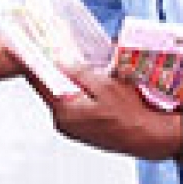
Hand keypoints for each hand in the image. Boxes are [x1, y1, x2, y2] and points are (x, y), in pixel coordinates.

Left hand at [37, 66, 182, 158]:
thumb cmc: (129, 114)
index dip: (36, 61)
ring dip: (69, 82)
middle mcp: (61, 121)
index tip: (36, 46)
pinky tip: (93, 87)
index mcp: (63, 110)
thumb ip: (79, 73)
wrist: (146, 137)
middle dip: (55, 70)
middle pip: (49, 88)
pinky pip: (73, 106)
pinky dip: (78, 94)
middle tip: (64, 52)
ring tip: (84, 69)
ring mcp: (70, 128)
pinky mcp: (80, 130)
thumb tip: (59, 60)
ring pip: (62, 97)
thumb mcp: (106, 86)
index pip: (38, 81)